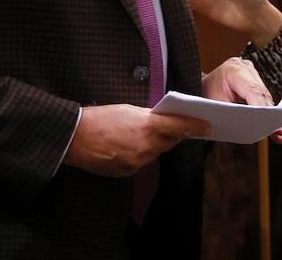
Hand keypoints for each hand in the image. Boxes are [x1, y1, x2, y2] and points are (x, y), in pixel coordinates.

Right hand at [63, 104, 211, 176]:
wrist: (75, 138)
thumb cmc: (100, 118)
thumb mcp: (128, 110)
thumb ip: (149, 117)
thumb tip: (162, 120)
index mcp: (148, 127)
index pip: (179, 126)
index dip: (194, 126)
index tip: (207, 126)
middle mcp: (146, 147)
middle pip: (169, 141)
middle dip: (172, 134)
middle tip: (175, 126)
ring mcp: (137, 162)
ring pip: (155, 152)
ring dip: (154, 144)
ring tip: (142, 133)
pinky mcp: (128, 172)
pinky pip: (141, 162)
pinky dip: (140, 153)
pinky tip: (128, 145)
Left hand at [203, 57, 281, 143]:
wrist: (201, 84)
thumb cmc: (204, 93)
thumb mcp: (216, 104)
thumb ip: (234, 113)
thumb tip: (252, 125)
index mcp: (233, 70)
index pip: (253, 90)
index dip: (261, 107)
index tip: (267, 122)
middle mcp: (245, 68)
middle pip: (262, 94)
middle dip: (268, 114)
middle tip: (275, 131)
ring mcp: (251, 72)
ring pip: (265, 96)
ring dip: (270, 115)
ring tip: (277, 132)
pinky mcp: (254, 80)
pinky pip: (263, 96)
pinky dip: (267, 111)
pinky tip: (275, 125)